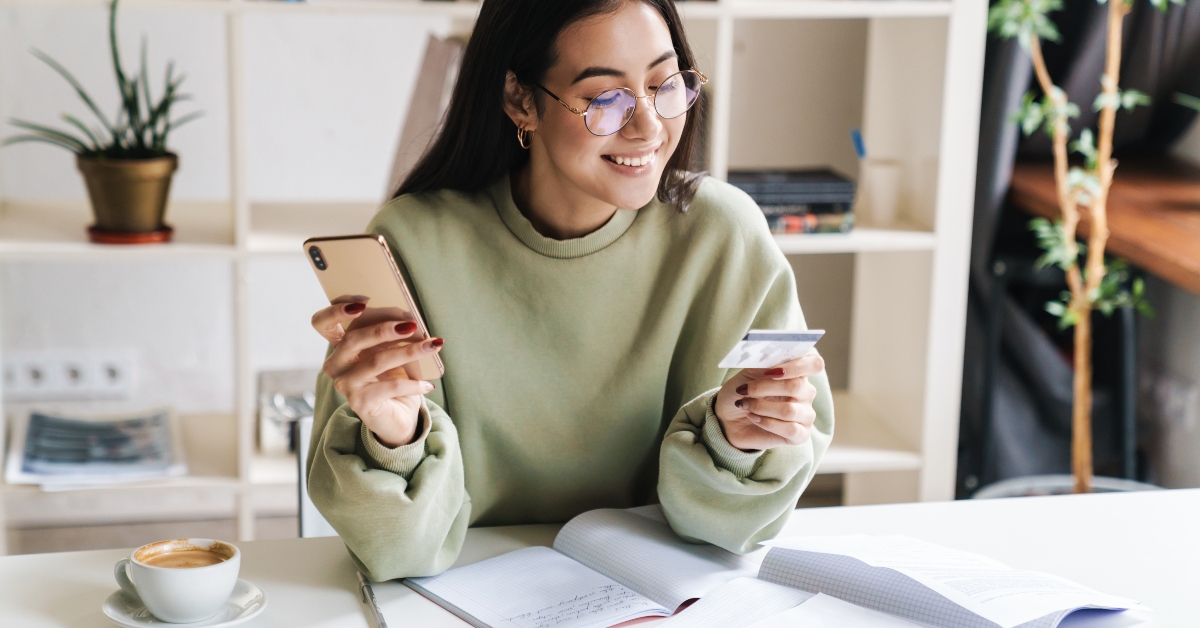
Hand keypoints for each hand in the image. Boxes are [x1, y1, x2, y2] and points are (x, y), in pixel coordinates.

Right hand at [311, 300, 442, 447]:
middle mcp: (336, 365)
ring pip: (376, 361)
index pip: (322, 323)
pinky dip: (413, 384)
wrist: (397, 417)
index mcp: (339, 347)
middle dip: (384, 328)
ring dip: (409, 351)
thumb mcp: (388, 352)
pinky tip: (428, 384)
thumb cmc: (392, 379)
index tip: (364, 302)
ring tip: (432, 345)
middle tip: (412, 324)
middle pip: (353, 338)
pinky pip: (390, 387)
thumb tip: (409, 319)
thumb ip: (388, 335)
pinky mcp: (359, 403)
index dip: (336, 310)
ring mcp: (345, 385)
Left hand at [714, 352, 823, 450]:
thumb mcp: (746, 374)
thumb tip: (771, 357)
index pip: (814, 364)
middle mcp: (806, 393)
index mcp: (798, 373)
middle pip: (797, 386)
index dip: (796, 366)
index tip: (772, 370)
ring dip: (761, 407)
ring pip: (790, 410)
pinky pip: (790, 430)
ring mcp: (805, 415)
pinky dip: (767, 423)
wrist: (728, 419)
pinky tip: (754, 418)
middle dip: (765, 387)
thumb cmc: (741, 392)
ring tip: (745, 405)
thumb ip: (762, 364)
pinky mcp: (801, 435)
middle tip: (745, 389)